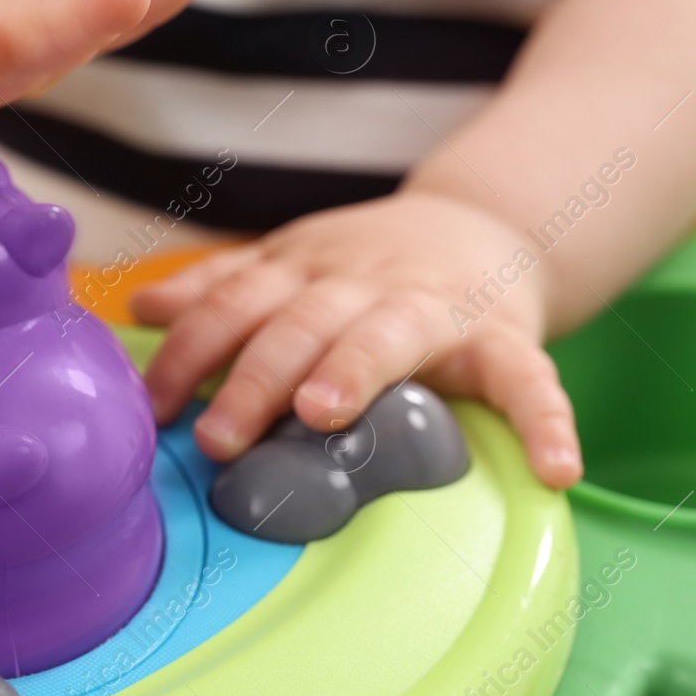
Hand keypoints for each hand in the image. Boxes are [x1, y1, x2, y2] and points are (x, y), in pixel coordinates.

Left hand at [131, 191, 583, 489]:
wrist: (485, 225)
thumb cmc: (372, 266)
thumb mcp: (293, 263)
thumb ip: (224, 288)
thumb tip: (140, 306)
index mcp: (308, 271)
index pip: (238, 302)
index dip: (193, 346)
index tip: (158, 400)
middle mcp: (366, 284)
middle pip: (301, 321)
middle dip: (255, 375)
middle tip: (218, 437)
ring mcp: (437, 309)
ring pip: (391, 334)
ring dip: (356, 370)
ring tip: (324, 413)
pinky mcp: (505, 339)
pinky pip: (530, 380)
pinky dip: (546, 423)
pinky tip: (555, 471)